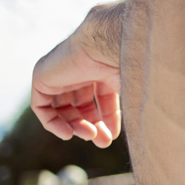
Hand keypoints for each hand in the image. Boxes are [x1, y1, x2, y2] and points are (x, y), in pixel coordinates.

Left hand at [32, 25, 121, 147]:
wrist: (108, 42)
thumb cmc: (127, 61)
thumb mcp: (133, 87)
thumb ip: (133, 106)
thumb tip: (143, 129)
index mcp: (103, 67)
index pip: (102, 99)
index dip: (107, 119)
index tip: (113, 136)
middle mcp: (81, 69)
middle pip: (81, 106)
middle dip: (91, 126)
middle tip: (102, 142)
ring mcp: (60, 72)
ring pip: (62, 108)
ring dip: (75, 126)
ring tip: (89, 136)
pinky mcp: (42, 76)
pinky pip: (41, 107)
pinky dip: (52, 123)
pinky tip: (68, 134)